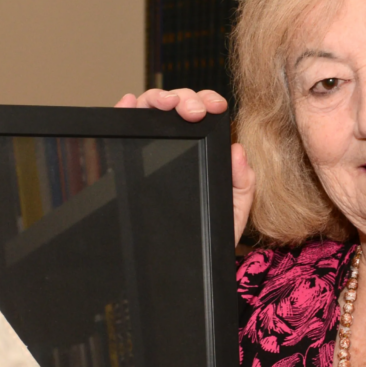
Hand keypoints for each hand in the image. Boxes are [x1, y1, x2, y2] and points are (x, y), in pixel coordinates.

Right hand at [116, 89, 252, 245]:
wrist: (178, 268)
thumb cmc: (205, 237)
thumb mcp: (232, 211)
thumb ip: (242, 183)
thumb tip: (238, 150)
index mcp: (202, 151)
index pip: (203, 114)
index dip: (207, 101)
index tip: (215, 107)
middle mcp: (176, 146)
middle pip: (175, 106)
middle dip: (184, 98)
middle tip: (194, 112)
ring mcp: (150, 150)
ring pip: (150, 110)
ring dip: (158, 98)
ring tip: (167, 104)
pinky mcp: (127, 161)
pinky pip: (123, 128)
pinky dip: (124, 109)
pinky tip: (129, 103)